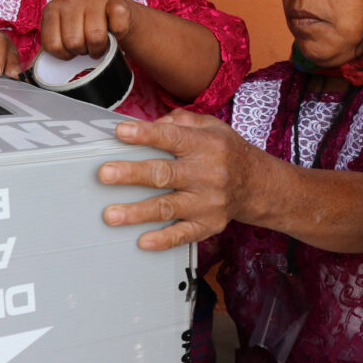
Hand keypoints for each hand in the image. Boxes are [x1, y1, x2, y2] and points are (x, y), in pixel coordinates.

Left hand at [40, 0, 133, 58]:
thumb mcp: (61, 35)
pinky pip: (116, 26)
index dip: (64, 54)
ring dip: (99, 48)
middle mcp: (71, 0)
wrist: (114, 15)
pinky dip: (117, 35)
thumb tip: (26, 71)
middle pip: (74, 42)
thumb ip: (48, 49)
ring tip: (98, 43)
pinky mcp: (116, 2)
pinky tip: (113, 31)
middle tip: (86, 45)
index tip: (70, 49)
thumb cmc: (84, 29)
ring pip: (95, 37)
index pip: (53, 45)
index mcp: (52, 9)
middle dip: (82, 51)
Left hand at [97, 109, 258, 250]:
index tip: (121, 132)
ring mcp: (208, 202)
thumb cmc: (226, 153)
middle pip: (164, 174)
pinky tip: (143, 241)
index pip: (171, 137)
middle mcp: (208, 173)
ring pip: (168, 207)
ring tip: (111, 214)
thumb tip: (148, 124)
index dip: (145, 134)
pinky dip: (163, 240)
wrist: (258, 185)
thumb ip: (180, 121)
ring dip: (137, 212)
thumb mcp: (211, 127)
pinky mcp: (209, 225)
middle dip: (132, 174)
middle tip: (105, 174)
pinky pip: (184, 235)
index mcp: (205, 145)